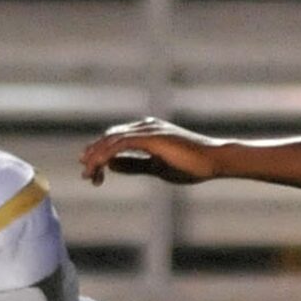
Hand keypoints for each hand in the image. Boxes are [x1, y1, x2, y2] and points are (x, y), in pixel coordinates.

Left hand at [79, 117, 231, 185]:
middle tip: (85, 175)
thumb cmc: (191, 165)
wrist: (214, 160)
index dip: (100, 154)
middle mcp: (145, 126)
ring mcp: (148, 129)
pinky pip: (122, 144)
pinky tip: (101, 167)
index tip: (90, 171)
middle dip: (94, 155)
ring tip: (89, 174)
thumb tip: (112, 166)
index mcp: (146, 132)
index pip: (115, 139)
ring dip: (97, 157)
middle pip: (110, 137)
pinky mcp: (152, 136)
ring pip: (112, 140)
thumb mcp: (156, 168)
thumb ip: (134, 165)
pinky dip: (108, 154)